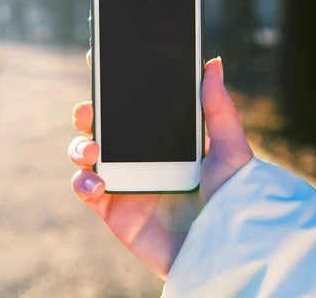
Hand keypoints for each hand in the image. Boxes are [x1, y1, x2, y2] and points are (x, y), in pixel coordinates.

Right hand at [68, 51, 252, 279]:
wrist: (225, 253)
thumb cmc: (234, 203)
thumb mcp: (231, 151)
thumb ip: (219, 109)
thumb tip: (213, 63)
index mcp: (162, 139)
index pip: (131, 106)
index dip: (112, 86)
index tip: (98, 61)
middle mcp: (138, 156)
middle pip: (101, 126)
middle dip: (88, 113)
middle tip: (89, 110)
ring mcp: (123, 181)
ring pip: (85, 153)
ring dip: (80, 146)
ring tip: (93, 150)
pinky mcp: (112, 208)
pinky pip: (84, 189)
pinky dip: (82, 182)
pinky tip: (97, 183)